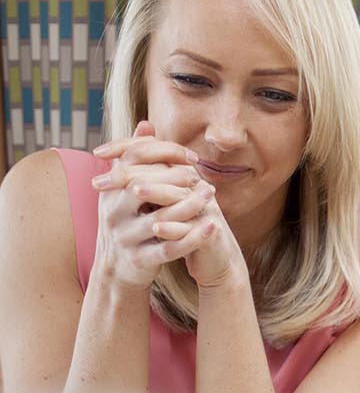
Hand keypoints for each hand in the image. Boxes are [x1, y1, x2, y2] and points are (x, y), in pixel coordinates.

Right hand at [91, 122, 208, 290]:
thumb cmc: (129, 221)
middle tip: (200, 175)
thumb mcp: (126, 189)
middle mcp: (113, 212)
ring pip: (160, 218)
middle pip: (144, 188)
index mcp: (111, 191)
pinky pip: (170, 248)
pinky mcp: (141, 259)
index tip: (191, 156)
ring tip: (211, 193)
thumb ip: (136, 158)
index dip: (163, 155)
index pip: (134, 162)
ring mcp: (126, 237)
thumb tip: (146, 124)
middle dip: (175, 179)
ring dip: (189, 205)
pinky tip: (214, 225)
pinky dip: (193, 237)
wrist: (118, 268)